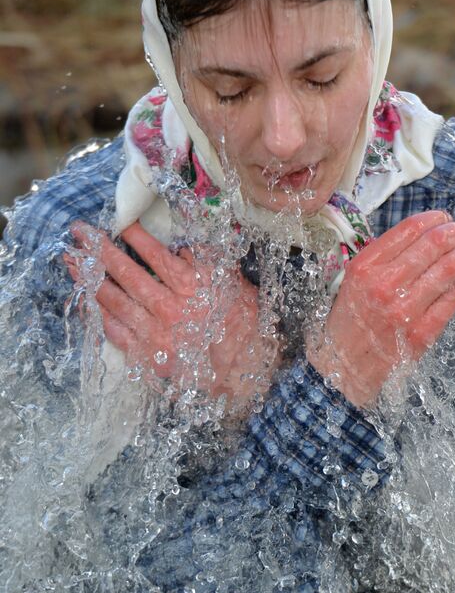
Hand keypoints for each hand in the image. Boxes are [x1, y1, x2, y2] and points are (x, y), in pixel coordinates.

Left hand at [63, 221, 282, 406]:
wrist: (245, 370)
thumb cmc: (242, 324)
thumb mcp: (232, 284)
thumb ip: (207, 261)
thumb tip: (182, 242)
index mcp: (193, 286)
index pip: (155, 254)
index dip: (134, 236)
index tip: (118, 221)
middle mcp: (171, 307)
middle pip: (126, 273)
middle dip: (99, 250)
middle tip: (79, 232)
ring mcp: (156, 333)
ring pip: (114, 301)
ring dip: (90, 278)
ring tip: (72, 261)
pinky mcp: (148, 355)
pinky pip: (115, 331)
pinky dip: (98, 314)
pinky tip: (86, 299)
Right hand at [306, 210, 454, 407]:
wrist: (343, 366)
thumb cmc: (351, 319)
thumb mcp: (354, 280)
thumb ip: (383, 258)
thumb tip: (423, 237)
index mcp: (365, 267)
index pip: (408, 231)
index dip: (432, 220)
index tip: (442, 218)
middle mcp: (384, 285)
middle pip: (431, 247)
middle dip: (452, 235)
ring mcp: (404, 310)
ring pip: (446, 272)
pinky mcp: (420, 333)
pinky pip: (451, 302)